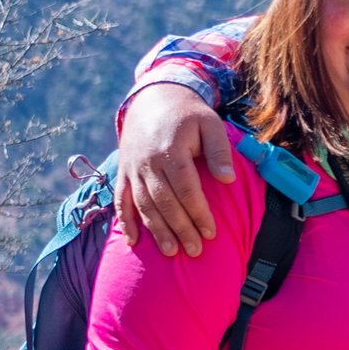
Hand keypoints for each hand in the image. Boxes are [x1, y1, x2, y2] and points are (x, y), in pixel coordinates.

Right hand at [117, 85, 233, 256]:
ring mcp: (132, 168)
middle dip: (180, 229)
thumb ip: (219, 152)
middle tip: (195, 250)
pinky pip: (120, 200)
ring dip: (156, 230)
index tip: (211, 232)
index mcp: (170, 151)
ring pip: (142, 205)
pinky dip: (125, 221)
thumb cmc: (189, 114)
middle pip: (164, 202)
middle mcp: (147, 163)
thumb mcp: (211, 124)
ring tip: (171, 251)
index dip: (198, 213)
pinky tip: (132, 242)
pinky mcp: (123, 171)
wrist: (154, 98)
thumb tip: (228, 180)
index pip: (186, 190)